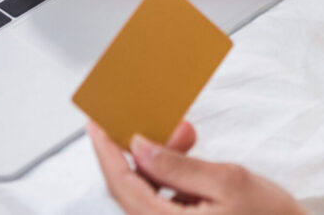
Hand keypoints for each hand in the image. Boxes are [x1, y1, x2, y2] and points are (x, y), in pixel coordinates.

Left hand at [87, 120, 304, 214]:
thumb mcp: (228, 181)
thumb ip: (178, 165)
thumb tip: (139, 147)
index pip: (123, 184)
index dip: (106, 150)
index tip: (95, 123)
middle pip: (132, 190)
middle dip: (142, 150)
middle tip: (156, 120)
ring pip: (148, 195)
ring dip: (161, 163)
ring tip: (187, 136)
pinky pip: (165, 202)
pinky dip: (173, 179)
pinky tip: (192, 161)